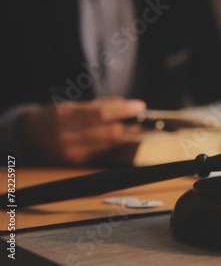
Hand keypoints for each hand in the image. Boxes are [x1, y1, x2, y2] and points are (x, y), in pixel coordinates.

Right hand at [22, 97, 145, 164]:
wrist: (35, 133)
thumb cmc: (58, 114)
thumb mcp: (74, 104)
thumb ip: (101, 104)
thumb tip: (126, 104)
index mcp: (66, 115)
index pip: (101, 113)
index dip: (123, 110)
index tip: (139, 106)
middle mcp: (67, 135)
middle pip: (109, 132)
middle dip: (128, 125)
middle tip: (139, 117)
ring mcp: (72, 151)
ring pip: (110, 143)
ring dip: (125, 134)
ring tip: (132, 125)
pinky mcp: (77, 161)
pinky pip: (104, 151)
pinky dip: (114, 142)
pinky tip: (119, 135)